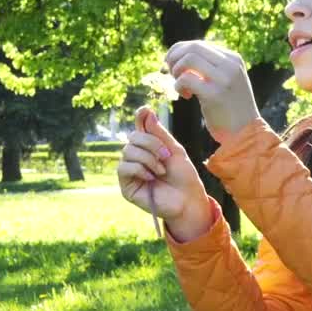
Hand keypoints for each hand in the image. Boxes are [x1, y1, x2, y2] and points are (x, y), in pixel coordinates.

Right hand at [116, 107, 213, 240]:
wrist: (188, 200)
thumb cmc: (183, 177)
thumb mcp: (174, 150)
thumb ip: (159, 133)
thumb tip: (145, 111)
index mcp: (148, 147)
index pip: (139, 128)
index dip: (140, 118)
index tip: (145, 110)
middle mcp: (136, 157)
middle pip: (132, 138)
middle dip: (151, 144)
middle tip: (167, 156)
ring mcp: (130, 171)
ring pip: (128, 151)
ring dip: (148, 159)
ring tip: (161, 171)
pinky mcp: (126, 186)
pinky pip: (124, 168)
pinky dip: (139, 169)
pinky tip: (151, 178)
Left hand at [164, 40, 260, 141]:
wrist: (246, 134)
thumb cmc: (230, 109)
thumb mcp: (226, 81)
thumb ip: (211, 67)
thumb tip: (182, 54)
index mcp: (233, 59)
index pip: (199, 44)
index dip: (179, 52)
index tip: (172, 66)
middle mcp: (230, 65)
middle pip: (192, 47)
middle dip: (174, 58)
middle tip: (170, 74)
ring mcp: (224, 79)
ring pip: (189, 59)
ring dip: (176, 71)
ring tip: (180, 86)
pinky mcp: (215, 94)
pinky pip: (186, 79)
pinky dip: (179, 86)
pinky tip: (186, 96)